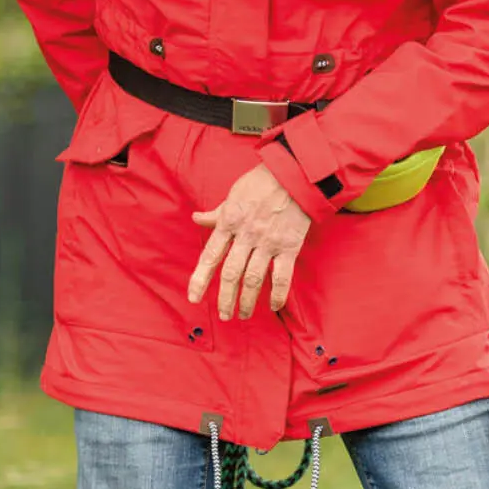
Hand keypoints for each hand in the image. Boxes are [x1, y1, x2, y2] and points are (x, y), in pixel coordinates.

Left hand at [189, 165, 310, 320]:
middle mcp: (246, 235)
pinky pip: (282, 276)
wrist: (294, 174)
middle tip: (224, 315)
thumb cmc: (262, 182)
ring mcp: (268, 242)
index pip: (210, 256)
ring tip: (244, 315)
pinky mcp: (289, 246)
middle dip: (225, 298)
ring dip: (247, 301)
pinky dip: (278, 294)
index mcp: (229, 222)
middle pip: (231, 273)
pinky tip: (274, 306)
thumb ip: (217, 213)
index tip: (194, 298)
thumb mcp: (233, 194)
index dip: (200, 279)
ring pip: (254, 279)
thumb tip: (197, 219)